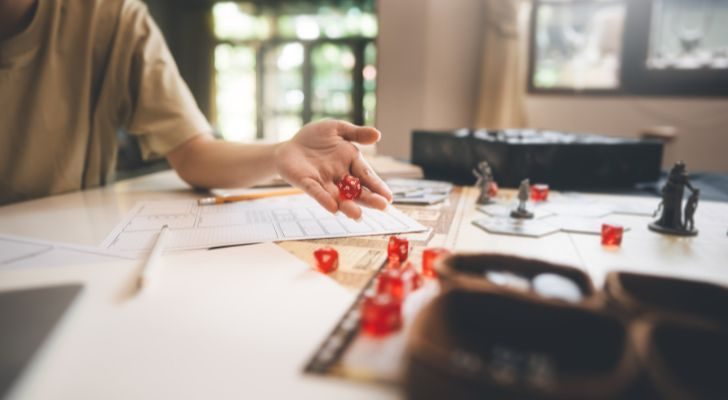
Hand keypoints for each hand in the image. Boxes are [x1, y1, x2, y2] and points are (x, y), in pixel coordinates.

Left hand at [275, 120, 392, 218]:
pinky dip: (324, 199)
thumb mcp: (337, 129)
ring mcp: (324, 182)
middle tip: (383, 207)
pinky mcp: (307, 183)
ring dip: (348, 206)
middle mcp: (340, 177)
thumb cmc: (314, 138)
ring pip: (338, 196)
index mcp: (350, 163)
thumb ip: (356, 133)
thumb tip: (378, 134)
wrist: (289, 146)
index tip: (389, 197)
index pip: (367, 175)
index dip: (378, 186)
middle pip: (356, 191)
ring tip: (358, 215)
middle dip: (369, 199)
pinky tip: (333, 208)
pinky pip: (317, 193)